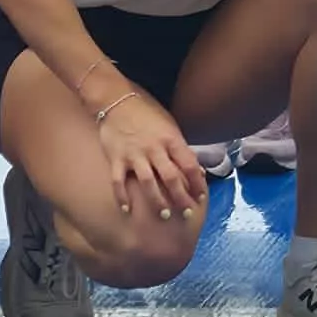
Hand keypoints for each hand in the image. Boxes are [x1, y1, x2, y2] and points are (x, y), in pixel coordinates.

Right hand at [93, 91, 201, 222]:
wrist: (116, 100)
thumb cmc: (146, 114)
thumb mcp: (169, 126)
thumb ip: (180, 148)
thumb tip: (197, 171)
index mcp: (171, 139)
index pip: (189, 164)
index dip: (197, 183)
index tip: (201, 197)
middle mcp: (154, 148)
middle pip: (171, 177)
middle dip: (181, 197)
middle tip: (187, 213)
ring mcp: (134, 154)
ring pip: (147, 182)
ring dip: (157, 200)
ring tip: (164, 215)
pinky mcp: (116, 158)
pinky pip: (119, 181)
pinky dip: (122, 197)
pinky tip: (126, 210)